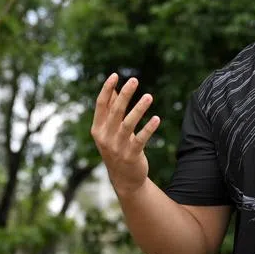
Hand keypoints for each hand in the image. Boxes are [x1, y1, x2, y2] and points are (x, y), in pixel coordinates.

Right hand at [90, 73, 160, 195]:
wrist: (124, 178)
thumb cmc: (117, 148)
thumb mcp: (110, 131)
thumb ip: (111, 111)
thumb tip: (114, 89)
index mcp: (98, 128)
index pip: (101, 105)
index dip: (107, 89)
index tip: (115, 75)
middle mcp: (105, 137)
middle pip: (115, 112)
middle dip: (124, 95)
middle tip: (134, 80)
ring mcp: (117, 147)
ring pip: (128, 124)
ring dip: (139, 109)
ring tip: (149, 96)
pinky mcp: (131, 155)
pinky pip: (140, 139)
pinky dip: (148, 128)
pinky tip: (156, 118)